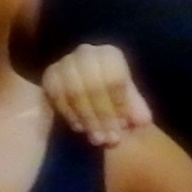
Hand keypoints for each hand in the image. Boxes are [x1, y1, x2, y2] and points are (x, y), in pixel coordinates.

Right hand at [40, 42, 154, 146]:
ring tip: (98, 138)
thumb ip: (135, 109)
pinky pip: (58, 98)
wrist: (86, 91)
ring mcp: (65, 63)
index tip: (124, 126)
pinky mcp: (49, 76)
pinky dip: (71, 115)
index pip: (114, 78)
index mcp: (110, 55)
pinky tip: (81, 128)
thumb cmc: (111, 96)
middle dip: (103, 116)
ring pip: (75, 93)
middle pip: (94, 86)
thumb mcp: (127, 102)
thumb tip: (142, 120)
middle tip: (110, 138)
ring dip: (88, 119)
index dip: (119, 104)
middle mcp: (86, 53)